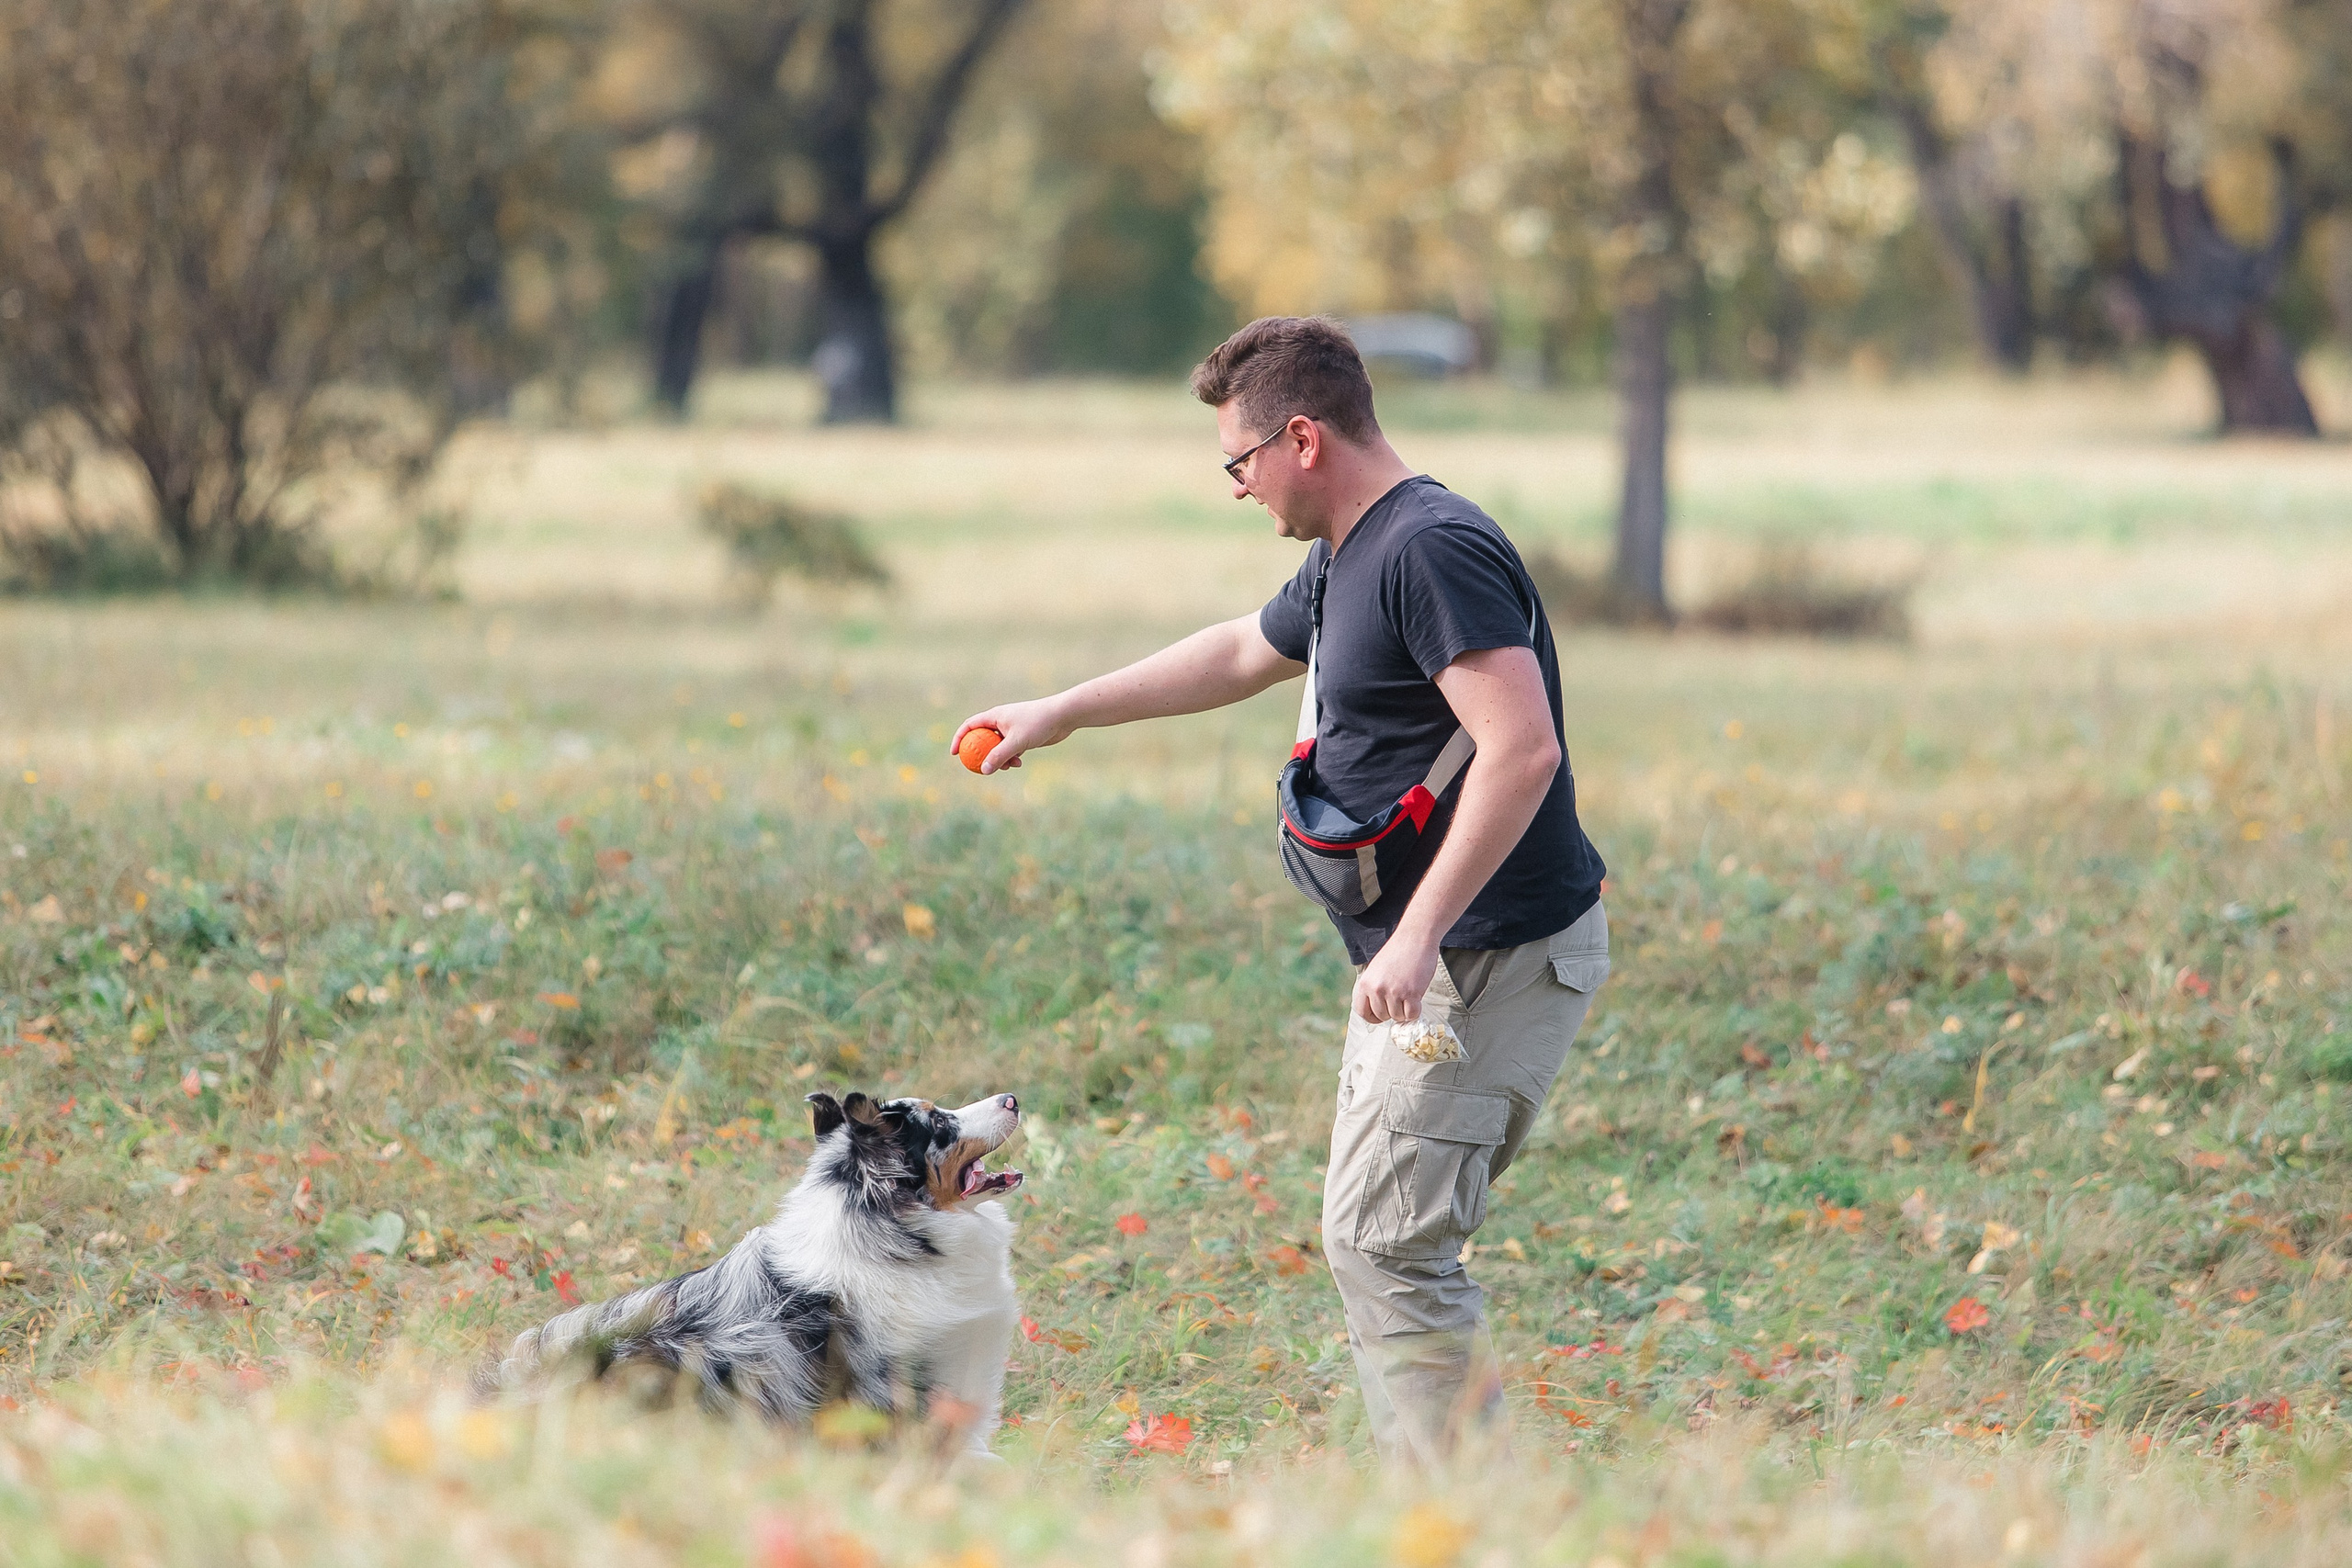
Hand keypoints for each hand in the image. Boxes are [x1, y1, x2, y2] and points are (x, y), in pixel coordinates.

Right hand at [949, 698, 1070, 774]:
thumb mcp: (1016, 742)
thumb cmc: (1038, 723)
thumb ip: (999, 756)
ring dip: (999, 759)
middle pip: (982, 739)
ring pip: (996, 747)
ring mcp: (1011, 729)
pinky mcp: (1022, 737)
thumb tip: (984, 770)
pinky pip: (1009, 750)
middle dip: (980, 754)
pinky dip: (1011, 758)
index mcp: (995, 716)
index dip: (959, 738)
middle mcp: (1001, 721)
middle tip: (978, 768)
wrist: (1062, 716)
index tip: (955, 754)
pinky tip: (1019, 764)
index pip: (969, 726)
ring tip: (1008, 766)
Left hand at [1352, 933, 1439, 1023]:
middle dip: (1392, 1012)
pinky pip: (1412, 1015)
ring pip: (1398, 1017)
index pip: (1363, 1012)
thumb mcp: (1376, 969)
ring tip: (1409, 995)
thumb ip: (1373, 987)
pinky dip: (1415, 1011)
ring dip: (1405, 1010)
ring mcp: (1394, 992)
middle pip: (1382, 1016)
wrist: (1415, 937)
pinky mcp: (1411, 993)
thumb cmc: (1397, 952)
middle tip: (1400, 1000)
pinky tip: (1417, 999)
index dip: (1373, 1017)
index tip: (1382, 1015)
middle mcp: (1377, 989)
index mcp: (1365, 983)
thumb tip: (1376, 1009)